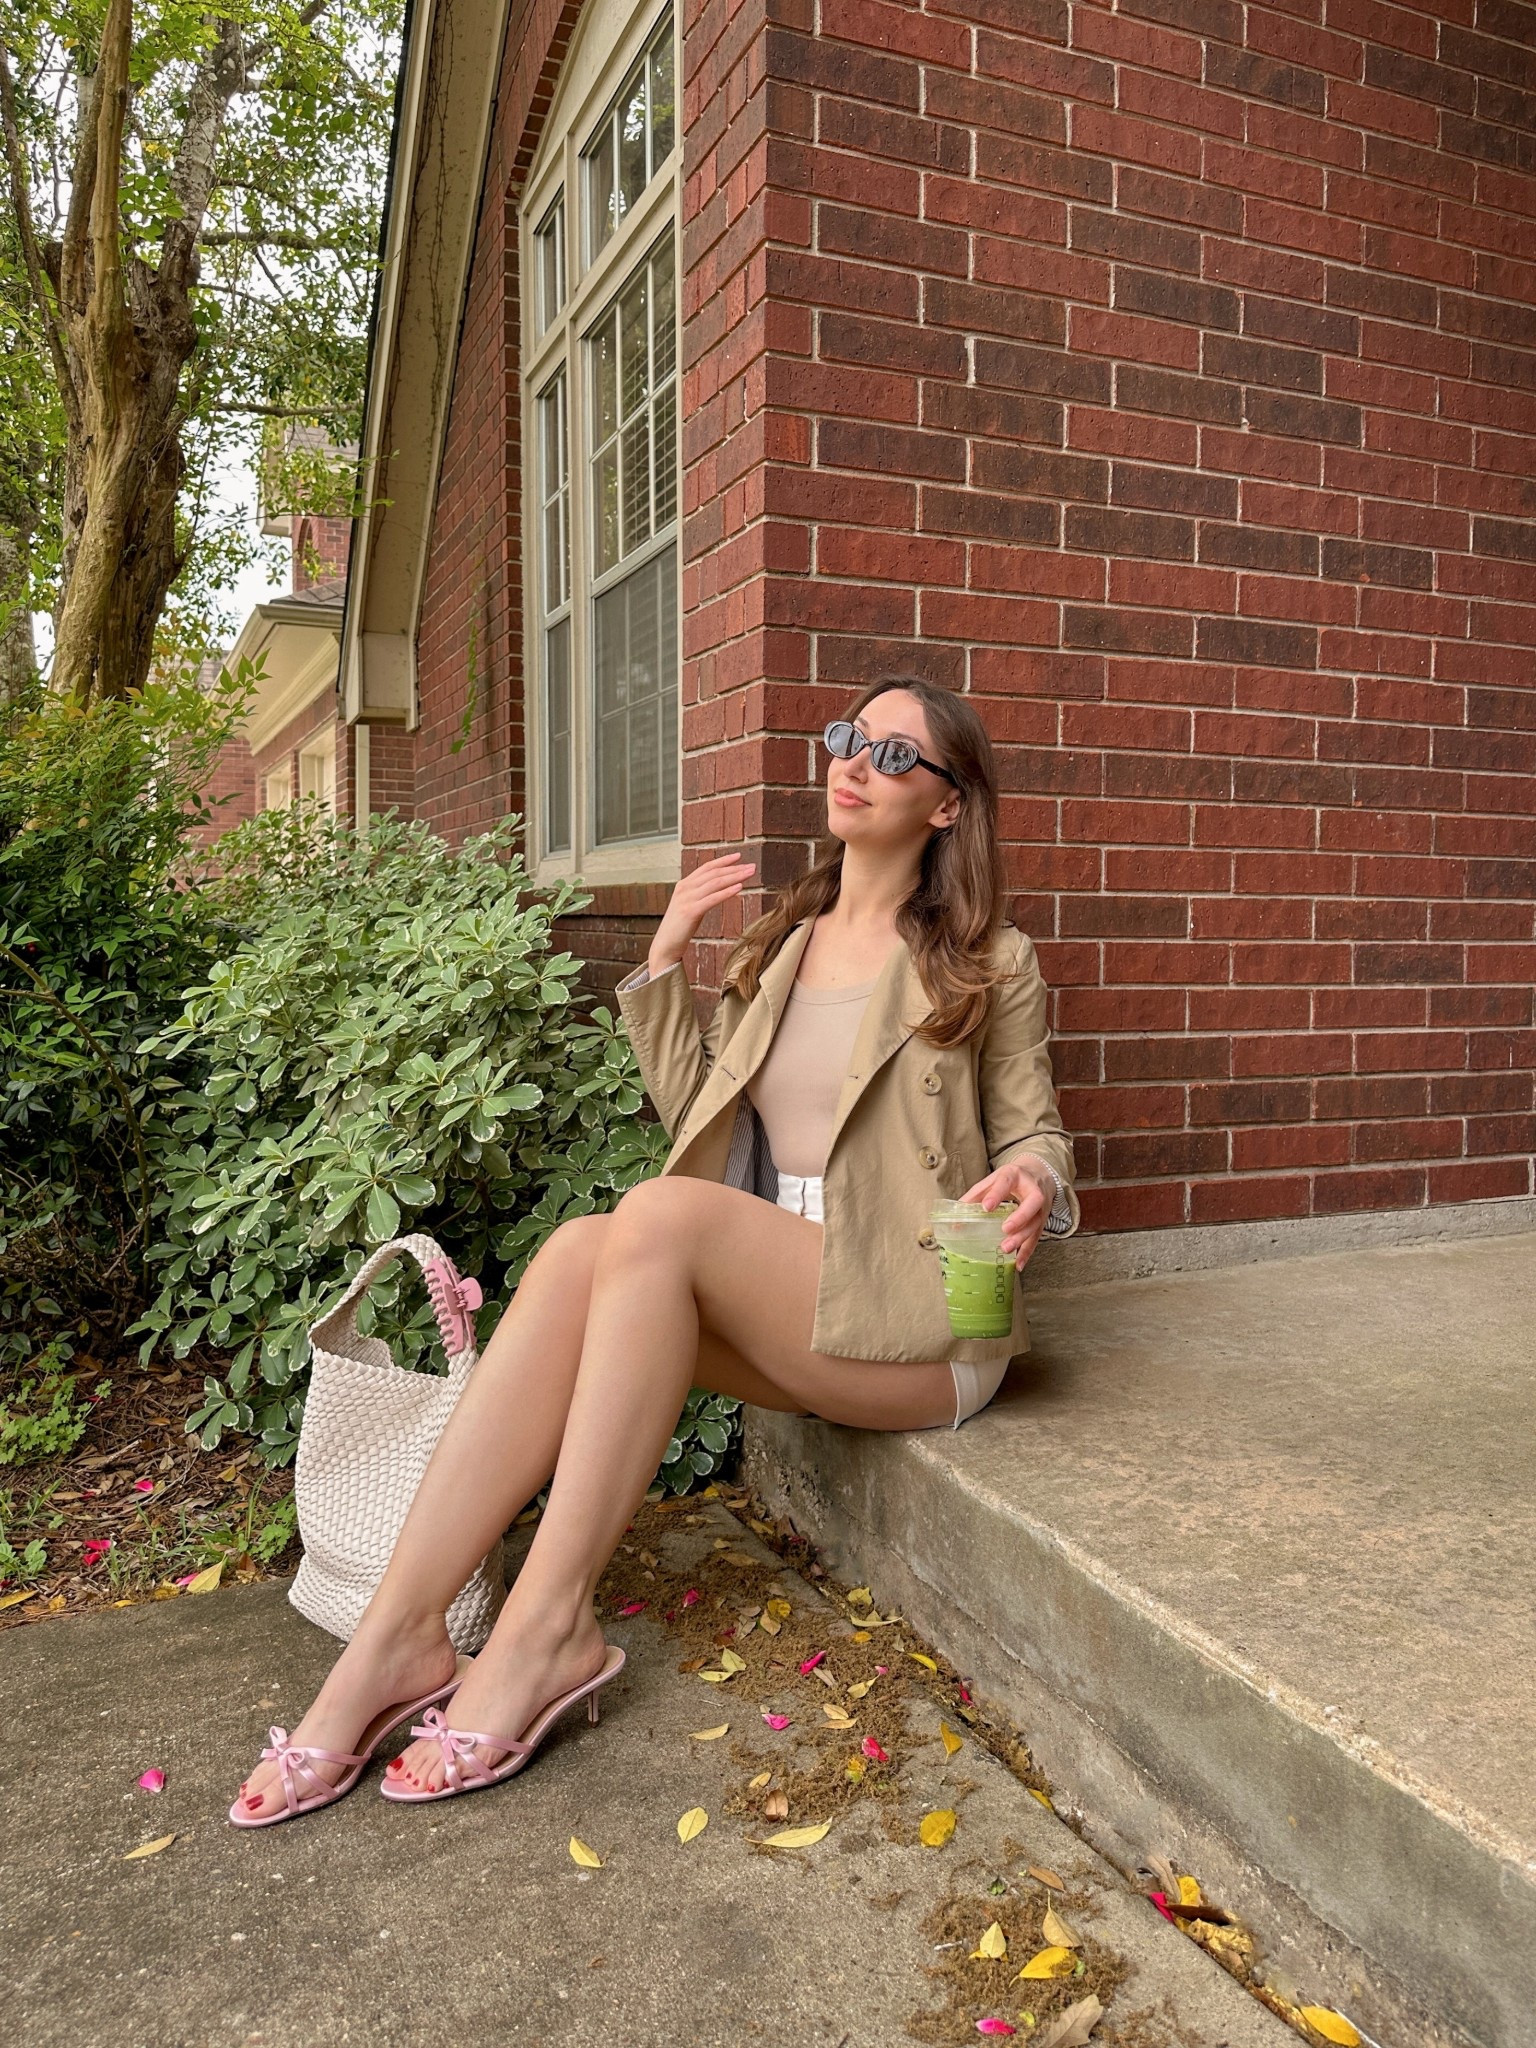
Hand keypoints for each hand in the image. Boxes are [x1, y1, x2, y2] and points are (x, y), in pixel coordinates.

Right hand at [648, 851, 756, 975]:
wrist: (665, 945)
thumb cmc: (679, 928)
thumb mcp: (689, 906)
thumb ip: (700, 895)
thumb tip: (719, 889)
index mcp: (684, 885)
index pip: (706, 868)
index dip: (723, 861)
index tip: (739, 856)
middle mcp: (684, 888)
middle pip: (713, 873)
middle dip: (734, 868)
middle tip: (752, 866)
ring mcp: (686, 899)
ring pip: (715, 883)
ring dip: (734, 877)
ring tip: (749, 874)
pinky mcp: (690, 911)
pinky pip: (712, 898)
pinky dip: (727, 892)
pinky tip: (739, 888)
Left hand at [959, 1160, 1051, 1269]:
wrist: (1039, 1174)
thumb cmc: (1012, 1179)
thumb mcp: (994, 1180)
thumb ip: (976, 1196)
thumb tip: (955, 1216)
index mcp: (1015, 1175)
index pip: (1006, 1182)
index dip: (997, 1194)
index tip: (986, 1207)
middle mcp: (1032, 1190)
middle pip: (1032, 1202)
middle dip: (1020, 1217)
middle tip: (1005, 1229)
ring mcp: (1041, 1206)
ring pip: (1036, 1222)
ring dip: (1022, 1237)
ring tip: (1006, 1248)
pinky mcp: (1043, 1220)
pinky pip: (1037, 1237)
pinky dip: (1027, 1252)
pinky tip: (1018, 1263)